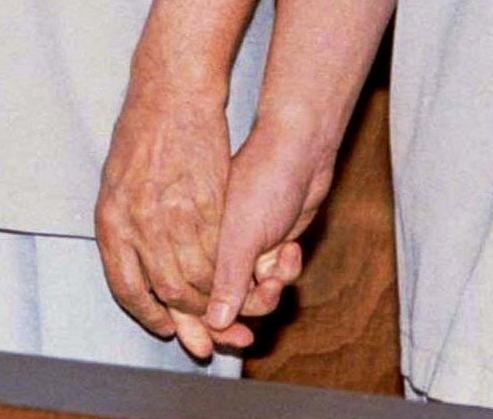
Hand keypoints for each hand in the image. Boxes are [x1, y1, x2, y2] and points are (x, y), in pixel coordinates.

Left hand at [96, 80, 233, 358]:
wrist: (172, 90)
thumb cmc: (144, 130)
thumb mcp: (116, 181)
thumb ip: (124, 225)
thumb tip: (135, 264)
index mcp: (112, 221)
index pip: (128, 290)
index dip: (150, 314)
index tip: (167, 326)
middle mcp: (140, 224)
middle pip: (168, 289)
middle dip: (189, 314)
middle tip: (205, 323)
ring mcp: (175, 213)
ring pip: (197, 275)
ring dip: (213, 294)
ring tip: (223, 300)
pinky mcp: (208, 199)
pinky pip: (218, 250)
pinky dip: (228, 268)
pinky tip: (234, 271)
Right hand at [202, 117, 333, 343]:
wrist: (303, 148)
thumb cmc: (265, 179)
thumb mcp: (242, 234)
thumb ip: (228, 279)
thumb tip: (217, 323)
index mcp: (198, 239)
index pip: (189, 293)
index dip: (199, 323)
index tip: (213, 343)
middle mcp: (217, 244)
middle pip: (221, 300)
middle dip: (241, 312)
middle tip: (252, 329)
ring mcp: (244, 244)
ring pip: (252, 292)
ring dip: (268, 292)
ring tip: (278, 270)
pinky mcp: (269, 241)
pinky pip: (274, 275)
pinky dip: (285, 270)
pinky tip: (290, 250)